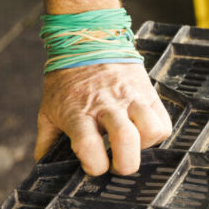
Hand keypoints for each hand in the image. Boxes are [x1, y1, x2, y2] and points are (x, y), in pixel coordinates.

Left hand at [34, 63, 172, 175]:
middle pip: (126, 141)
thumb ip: (47, 141)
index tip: (94, 167)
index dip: (94, 166)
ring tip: (134, 147)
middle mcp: (107, 105)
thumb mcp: (48, 109)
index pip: (88, 146)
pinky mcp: (149, 94)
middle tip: (118, 166)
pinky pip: (164, 123)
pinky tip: (143, 133)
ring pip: (151, 131)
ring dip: (145, 147)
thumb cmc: (67, 80)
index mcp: (78, 112)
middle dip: (125, 164)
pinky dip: (156, 135)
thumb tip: (45, 167)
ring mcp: (130, 99)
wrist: (88, 40)